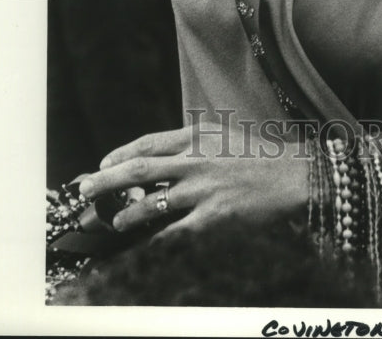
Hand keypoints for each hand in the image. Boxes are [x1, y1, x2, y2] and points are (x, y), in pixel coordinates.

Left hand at [78, 123, 308, 242]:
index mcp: (198, 135)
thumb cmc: (262, 156)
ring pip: (150, 203)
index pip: (148, 143)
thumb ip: (195, 144)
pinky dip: (156, 242)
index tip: (103, 163)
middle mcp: (195, 159)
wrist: (295, 176)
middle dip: (106, 180)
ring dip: (127, 215)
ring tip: (116, 222)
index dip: (120, 154)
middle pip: (138, 169)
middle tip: (85, 189)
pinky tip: (145, 247)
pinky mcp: (213, 217)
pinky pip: (175, 233)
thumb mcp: (225, 136)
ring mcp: (202, 189)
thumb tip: (164, 159)